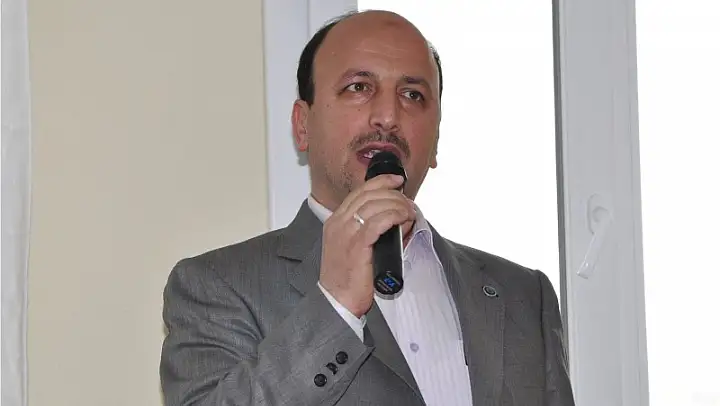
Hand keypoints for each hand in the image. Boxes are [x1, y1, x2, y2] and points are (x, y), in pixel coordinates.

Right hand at [318, 174, 415, 317]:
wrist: (337, 302)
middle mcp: (338, 223)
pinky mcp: (357, 245)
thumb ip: (369, 232)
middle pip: (369, 195)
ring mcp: (345, 233)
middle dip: (393, 195)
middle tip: (408, 204)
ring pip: (375, 205)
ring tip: (409, 215)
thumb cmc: (348, 280)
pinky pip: (379, 222)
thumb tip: (396, 221)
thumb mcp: (354, 248)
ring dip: (398, 206)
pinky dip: (394, 216)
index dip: (381, 182)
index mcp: (335, 222)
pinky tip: (404, 220)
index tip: (397, 180)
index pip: (359, 192)